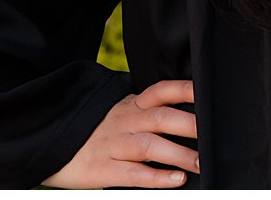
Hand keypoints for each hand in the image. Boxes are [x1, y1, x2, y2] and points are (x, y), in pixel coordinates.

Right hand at [47, 78, 197, 186]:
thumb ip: (150, 115)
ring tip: (201, 163)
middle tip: (214, 137)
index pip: (161, 91)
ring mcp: (113, 145)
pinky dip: (156, 177)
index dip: (185, 90)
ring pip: (149, 145)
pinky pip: (133, 173)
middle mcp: (124, 120)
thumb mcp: (124, 115)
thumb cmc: (101, 132)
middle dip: (190, 125)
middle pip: (161, 117)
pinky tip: (175, 180)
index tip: (208, 93)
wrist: (56, 146)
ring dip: (179, 154)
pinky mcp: (103, 169)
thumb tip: (191, 119)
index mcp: (132, 105)